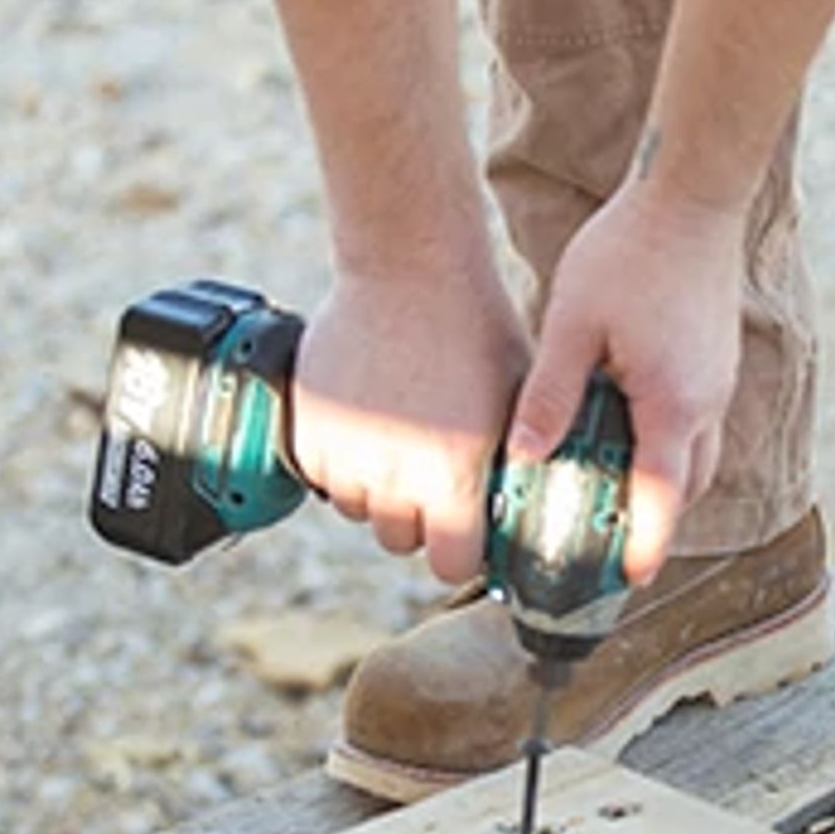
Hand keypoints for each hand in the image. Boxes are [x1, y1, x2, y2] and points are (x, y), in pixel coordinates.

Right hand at [290, 260, 529, 582]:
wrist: (410, 268)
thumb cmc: (477, 329)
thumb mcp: (516, 401)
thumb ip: (516, 463)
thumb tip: (525, 510)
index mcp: (452, 476)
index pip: (450, 565)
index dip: (463, 552)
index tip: (469, 533)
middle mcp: (393, 477)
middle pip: (400, 541)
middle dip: (420, 519)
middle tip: (434, 479)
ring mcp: (345, 456)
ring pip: (357, 510)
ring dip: (378, 490)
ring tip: (401, 442)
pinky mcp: (309, 431)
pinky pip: (322, 476)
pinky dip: (342, 463)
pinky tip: (370, 423)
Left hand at [508, 183, 746, 583]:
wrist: (691, 192)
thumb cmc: (630, 250)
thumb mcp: (572, 323)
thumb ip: (549, 395)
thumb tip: (524, 457)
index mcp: (672, 401)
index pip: (662, 496)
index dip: (646, 543)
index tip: (628, 579)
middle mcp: (706, 400)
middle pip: (686, 485)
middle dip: (654, 519)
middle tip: (608, 544)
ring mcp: (718, 380)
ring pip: (696, 454)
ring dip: (661, 480)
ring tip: (609, 490)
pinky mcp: (716, 359)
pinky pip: (696, 421)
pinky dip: (667, 442)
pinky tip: (623, 426)